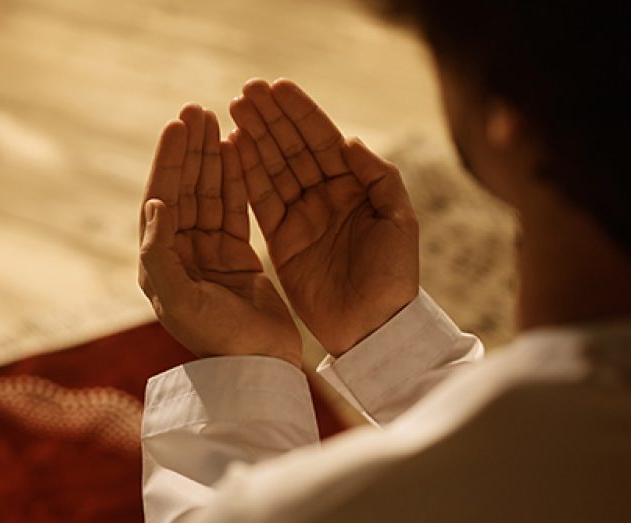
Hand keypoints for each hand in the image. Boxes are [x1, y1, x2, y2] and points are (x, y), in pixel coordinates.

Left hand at [138, 104, 301, 366]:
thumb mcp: (181, 300)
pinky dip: (235, 179)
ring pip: (208, 195)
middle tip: (196, 110)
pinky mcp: (235, 258)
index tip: (178, 126)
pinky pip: (232, 209)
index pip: (161, 200)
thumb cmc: (217, 339)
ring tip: (215, 119)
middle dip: (189, 151)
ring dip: (210, 158)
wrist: (258, 367)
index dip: (168, 162)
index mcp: (158, 264)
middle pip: (183, 190)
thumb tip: (154, 205)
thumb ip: (160, 254)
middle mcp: (178, 256)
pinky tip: (237, 150)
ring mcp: (206, 255)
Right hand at [230, 78, 418, 355]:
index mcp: (356, 187)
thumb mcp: (399, 223)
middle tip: (245, 92)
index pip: (323, 140)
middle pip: (293, 148)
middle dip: (270, 119)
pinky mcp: (282, 241)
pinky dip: (246, 176)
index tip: (277, 88)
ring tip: (232, 111)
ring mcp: (302, 217)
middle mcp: (326, 196)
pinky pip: (260, 202)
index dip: (300, 113)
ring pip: (273, 169)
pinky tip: (231, 150)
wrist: (374, 327)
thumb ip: (379, 179)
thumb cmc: (394, 277)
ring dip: (253, 139)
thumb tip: (349, 142)